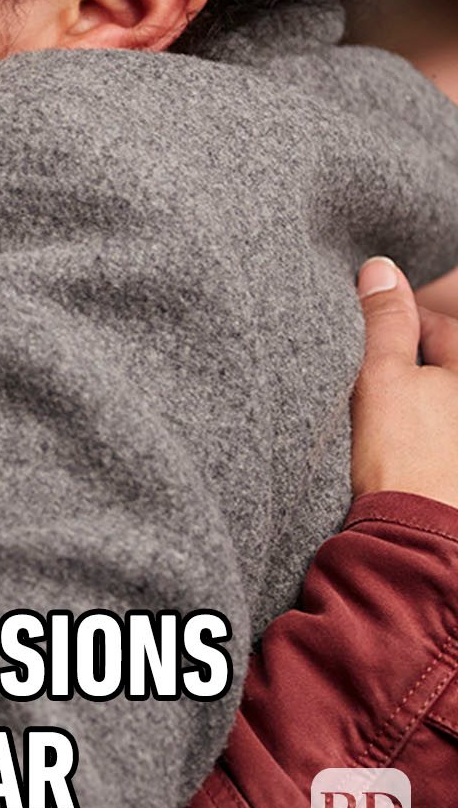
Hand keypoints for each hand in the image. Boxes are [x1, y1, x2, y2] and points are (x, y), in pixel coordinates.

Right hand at [351, 256, 457, 509]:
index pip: (434, 325)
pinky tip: (399, 452)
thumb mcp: (382, 374)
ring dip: (414, 403)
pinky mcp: (454, 469)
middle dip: (406, 367)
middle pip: (439, 365)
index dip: (391, 328)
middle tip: (367, 385)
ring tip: (381, 422)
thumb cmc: (405, 454)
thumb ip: (383, 320)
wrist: (418, 539)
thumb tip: (380, 269)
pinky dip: (421, 435)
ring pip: (438, 402)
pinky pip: (438, 435)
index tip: (358, 343)